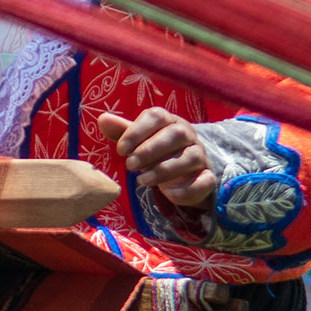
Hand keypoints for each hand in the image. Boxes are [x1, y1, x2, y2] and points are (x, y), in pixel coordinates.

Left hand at [98, 108, 216, 209]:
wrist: (183, 174)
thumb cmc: (155, 152)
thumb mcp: (138, 141)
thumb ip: (121, 131)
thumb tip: (102, 119)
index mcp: (169, 121)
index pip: (156, 116)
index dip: (137, 131)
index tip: (120, 149)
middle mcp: (188, 135)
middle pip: (176, 134)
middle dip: (150, 150)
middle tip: (129, 165)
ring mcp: (200, 155)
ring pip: (190, 157)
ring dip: (164, 170)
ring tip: (142, 180)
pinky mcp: (208, 177)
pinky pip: (205, 181)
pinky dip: (187, 189)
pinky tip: (169, 194)